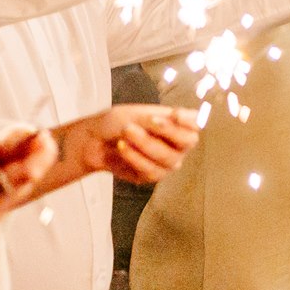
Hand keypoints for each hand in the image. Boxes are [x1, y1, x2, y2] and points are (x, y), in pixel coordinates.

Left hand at [55, 105, 199, 185]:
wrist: (93, 141)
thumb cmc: (116, 123)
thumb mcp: (136, 114)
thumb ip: (158, 119)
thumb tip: (178, 117)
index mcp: (177, 125)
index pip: (196, 123)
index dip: (189, 120)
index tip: (174, 114)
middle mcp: (178, 145)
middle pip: (188, 142)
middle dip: (168, 131)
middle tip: (148, 121)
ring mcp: (167, 161)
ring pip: (168, 158)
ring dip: (146, 144)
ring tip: (126, 132)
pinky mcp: (152, 175)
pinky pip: (151, 171)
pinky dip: (135, 157)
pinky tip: (122, 147)